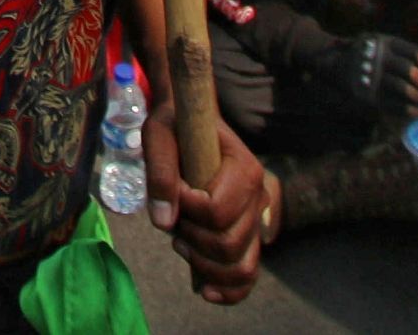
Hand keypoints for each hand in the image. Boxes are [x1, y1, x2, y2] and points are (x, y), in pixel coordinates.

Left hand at [144, 106, 262, 306]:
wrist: (188, 126)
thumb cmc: (174, 126)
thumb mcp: (158, 133)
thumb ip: (160, 172)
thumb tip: (164, 222)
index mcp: (243, 167)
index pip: (217, 210)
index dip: (187, 208)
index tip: (173, 186)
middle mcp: (258, 196)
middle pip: (229, 244)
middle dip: (192, 239)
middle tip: (173, 216)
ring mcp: (255, 220)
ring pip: (242, 268)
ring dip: (203, 264)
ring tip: (181, 241)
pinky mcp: (247, 237)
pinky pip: (247, 278)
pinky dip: (229, 291)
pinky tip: (204, 289)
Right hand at [329, 35, 417, 122]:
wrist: (334, 62)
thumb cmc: (365, 53)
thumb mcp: (379, 42)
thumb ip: (399, 52)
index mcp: (384, 42)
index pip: (411, 50)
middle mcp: (378, 57)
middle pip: (406, 68)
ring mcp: (371, 75)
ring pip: (398, 86)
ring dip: (414, 94)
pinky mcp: (365, 93)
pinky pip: (389, 103)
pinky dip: (405, 109)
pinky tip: (416, 112)